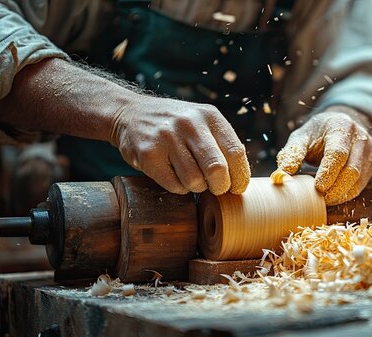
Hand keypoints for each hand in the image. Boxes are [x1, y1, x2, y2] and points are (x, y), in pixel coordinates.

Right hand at [110, 96, 249, 194]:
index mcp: (209, 116)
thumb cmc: (175, 125)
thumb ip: (222, 144)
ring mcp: (167, 137)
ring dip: (197, 187)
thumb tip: (241, 178)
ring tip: (191, 177)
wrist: (130, 113)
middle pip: (217, 169)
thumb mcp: (201, 122)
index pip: (236, 152)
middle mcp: (189, 123)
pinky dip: (179, 188)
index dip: (240, 176)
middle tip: (216, 188)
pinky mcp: (148, 153)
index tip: (238, 188)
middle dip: (220, 187)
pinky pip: (174, 185)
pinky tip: (174, 176)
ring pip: (195, 181)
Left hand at [277, 106, 371, 204]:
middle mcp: (360, 137)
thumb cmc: (317, 134)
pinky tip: (334, 195)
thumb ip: (291, 154)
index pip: (337, 153)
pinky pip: (361, 184)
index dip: (328, 173)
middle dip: (335, 189)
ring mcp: (371, 149)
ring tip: (324, 198)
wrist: (341, 126)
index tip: (318, 188)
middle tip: (319, 198)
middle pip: (352, 170)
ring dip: (341, 194)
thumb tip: (280, 175)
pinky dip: (347, 193)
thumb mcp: (301, 138)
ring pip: (359, 180)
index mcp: (341, 126)